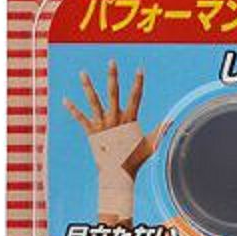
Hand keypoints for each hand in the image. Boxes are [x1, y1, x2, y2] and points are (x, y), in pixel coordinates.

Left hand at [63, 60, 169, 177]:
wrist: (117, 174)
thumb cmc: (134, 159)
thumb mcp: (149, 144)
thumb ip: (159, 131)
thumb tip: (172, 122)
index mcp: (129, 119)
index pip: (136, 97)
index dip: (138, 82)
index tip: (140, 69)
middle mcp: (114, 119)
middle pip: (113, 93)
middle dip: (113, 76)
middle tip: (111, 61)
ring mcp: (102, 125)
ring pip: (94, 101)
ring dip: (88, 86)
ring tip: (83, 73)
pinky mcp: (91, 132)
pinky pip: (80, 119)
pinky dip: (72, 109)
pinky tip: (65, 99)